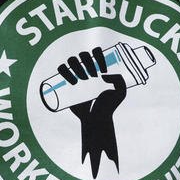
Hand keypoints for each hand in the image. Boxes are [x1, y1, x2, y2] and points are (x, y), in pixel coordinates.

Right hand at [59, 47, 126, 178]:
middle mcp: (85, 72)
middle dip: (83, 62)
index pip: (94, 54)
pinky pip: (58, 74)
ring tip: (78, 80)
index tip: (100, 67)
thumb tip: (106, 74)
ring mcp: (74, 79)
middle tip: (89, 76)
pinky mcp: (64, 89)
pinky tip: (65, 74)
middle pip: (80, 58)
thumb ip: (121, 82)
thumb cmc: (109, 110)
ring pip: (69, 64)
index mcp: (98, 69)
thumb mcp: (120, 95)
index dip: (96, 55)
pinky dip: (60, 70)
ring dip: (72, 66)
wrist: (96, 125)